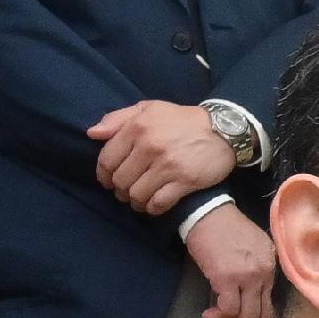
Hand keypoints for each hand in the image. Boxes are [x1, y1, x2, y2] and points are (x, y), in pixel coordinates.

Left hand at [91, 99, 230, 211]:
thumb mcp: (150, 109)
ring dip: (135, 202)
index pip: (107, 160)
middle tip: (127, 192)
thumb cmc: (183, 120)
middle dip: (120, 190)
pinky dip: (152, 208)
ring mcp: (168, 166)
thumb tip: (92, 133)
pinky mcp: (185, 181)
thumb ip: (118, 119)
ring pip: (137, 194)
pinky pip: (158, 203)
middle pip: (121, 181)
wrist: (225, 129)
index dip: (103, 176)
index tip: (108, 182)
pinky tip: (154, 206)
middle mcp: (149, 147)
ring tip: (140, 200)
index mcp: (137, 128)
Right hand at [182, 205, 277, 317]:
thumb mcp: (256, 245)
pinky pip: (229, 309)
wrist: (208, 213)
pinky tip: (209, 314)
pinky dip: (219, 316)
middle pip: (262, 315)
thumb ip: (261, 267)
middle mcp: (264, 273)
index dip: (258, 314)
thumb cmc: (227, 227)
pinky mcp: (226, 279)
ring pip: (247, 316)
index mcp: (272, 265)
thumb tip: (254, 289)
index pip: (273, 303)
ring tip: (218, 317)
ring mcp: (247, 277)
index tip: (242, 312)